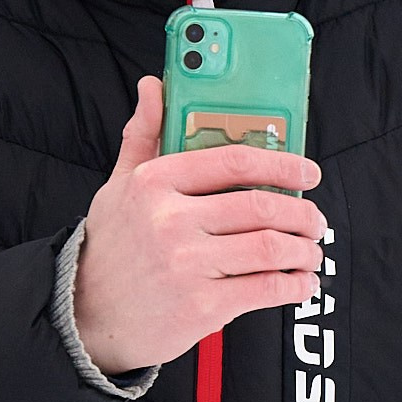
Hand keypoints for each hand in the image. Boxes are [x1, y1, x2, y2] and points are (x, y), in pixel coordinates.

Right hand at [71, 77, 325, 376]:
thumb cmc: (110, 247)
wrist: (87, 314)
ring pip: (271, 248)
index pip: (232, 161)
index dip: (281, 165)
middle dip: (302, 214)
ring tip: (309, 251)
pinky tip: (300, 282)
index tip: (306, 172)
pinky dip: (294, 285)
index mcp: (153, 183)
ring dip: (304, 250)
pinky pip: (266, 289)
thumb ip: (144, 135)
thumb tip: (153, 86)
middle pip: (261, 206)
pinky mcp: (202, 306)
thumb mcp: (119, 185)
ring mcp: (187, 264)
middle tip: (313, 219)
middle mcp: (170, 220)